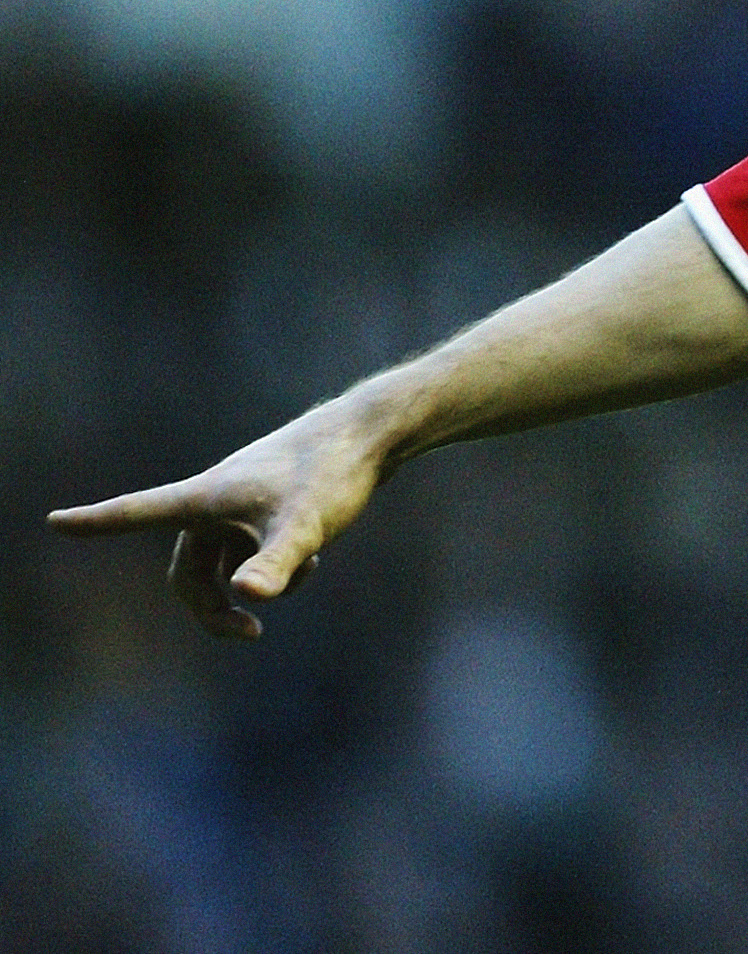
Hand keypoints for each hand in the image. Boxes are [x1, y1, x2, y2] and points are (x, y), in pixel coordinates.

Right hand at [47, 396, 391, 637]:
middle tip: (248, 634)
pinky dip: (275, 567)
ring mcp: (241, 503)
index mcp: (206, 498)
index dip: (94, 521)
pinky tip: (314, 557)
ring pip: (223, 565)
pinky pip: (250, 551)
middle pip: (188, 571)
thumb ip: (277, 564)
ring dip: (251, 585)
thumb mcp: (307, 525)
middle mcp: (215, 499)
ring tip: (305, 570)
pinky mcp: (267, 504)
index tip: (54, 520)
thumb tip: (246, 596)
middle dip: (210, 609)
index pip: (136, 512)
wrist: (373, 433)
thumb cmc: (334, 472)